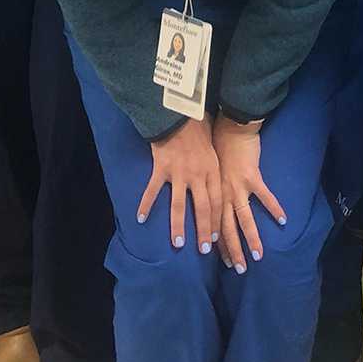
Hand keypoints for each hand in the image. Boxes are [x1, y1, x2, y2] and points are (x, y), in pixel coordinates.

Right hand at [139, 117, 220, 254]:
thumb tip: (221, 184)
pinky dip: (146, 204)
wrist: (180, 111)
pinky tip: (141, 219)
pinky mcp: (161, 168)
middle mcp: (197, 175)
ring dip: (178, 226)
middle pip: (202, 208)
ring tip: (178, 244)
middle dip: (204, 231)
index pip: (217, 202)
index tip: (217, 240)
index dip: (217, 222)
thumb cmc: (199, 127)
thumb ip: (214, 167)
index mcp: (212, 170)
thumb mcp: (213, 148)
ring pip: (179, 205)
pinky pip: (153, 190)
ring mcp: (179, 173)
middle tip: (203, 250)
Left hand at [212, 115, 286, 272]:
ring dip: (251, 238)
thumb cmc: (219, 149)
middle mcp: (223, 195)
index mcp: (213, 196)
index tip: (225, 263)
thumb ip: (214, 191)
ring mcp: (237, 187)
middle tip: (239, 269)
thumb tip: (216, 207)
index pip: (216, 227)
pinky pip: (264, 196)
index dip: (221, 246)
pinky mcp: (251, 177)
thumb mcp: (210, 174)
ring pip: (244, 219)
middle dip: (233, 250)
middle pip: (227, 229)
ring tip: (259, 256)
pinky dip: (273, 208)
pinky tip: (282, 220)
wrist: (229, 129)